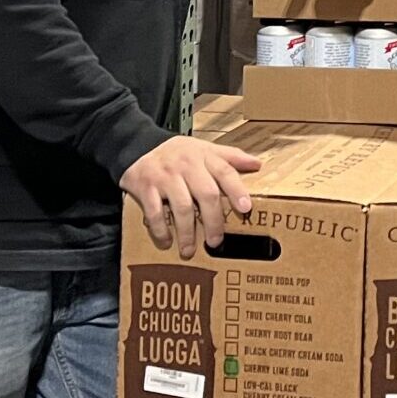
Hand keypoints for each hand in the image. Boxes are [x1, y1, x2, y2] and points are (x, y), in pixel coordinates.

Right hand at [121, 135, 262, 258]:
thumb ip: (231, 157)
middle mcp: (186, 165)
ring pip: (182, 207)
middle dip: (214, 221)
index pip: (225, 172)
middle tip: (216, 241)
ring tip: (190, 250)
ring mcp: (165, 176)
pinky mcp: (145, 186)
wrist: (138, 147)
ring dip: (187, 232)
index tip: (246, 208)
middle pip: (206, 194)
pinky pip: (154, 212)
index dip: (237, 190)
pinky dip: (161, 230)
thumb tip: (258, 164)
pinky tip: (166, 241)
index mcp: (203, 156)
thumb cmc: (179, 154)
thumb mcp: (205, 149)